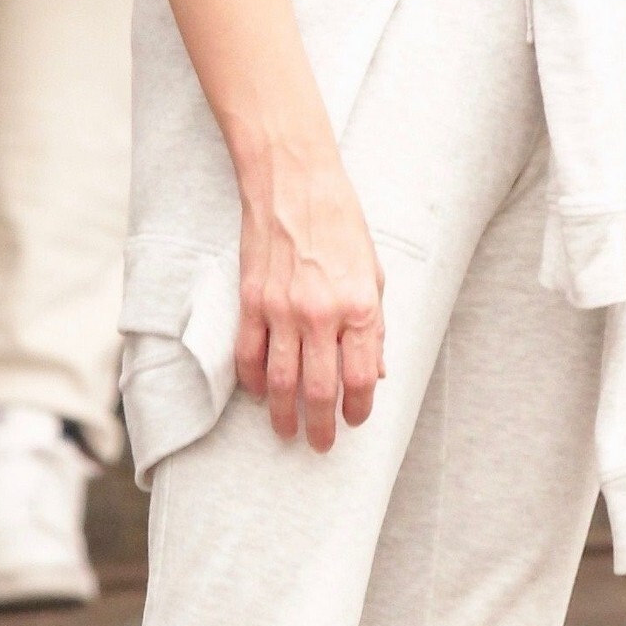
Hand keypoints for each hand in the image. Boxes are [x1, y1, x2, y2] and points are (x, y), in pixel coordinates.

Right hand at [235, 139, 385, 452]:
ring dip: (283, 414)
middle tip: (320, 444)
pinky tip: (258, 393)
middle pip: (320, 390)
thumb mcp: (373, 271)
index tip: (355, 420)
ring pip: (280, 381)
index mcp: (360, 306)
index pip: (361, 378)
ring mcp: (282, 309)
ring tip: (287, 431)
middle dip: (321, 426)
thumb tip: (377, 371)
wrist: (294, 181)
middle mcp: (321, 313)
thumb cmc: (340, 222)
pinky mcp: (251, 301)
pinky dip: (252, 381)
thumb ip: (375, 324)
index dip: (359, 408)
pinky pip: (248, 355)